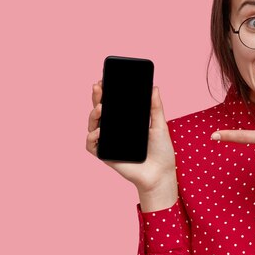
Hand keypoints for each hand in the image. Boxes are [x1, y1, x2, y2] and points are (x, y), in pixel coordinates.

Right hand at [86, 81, 176, 210]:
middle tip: (98, 87)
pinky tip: (99, 132)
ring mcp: (109, 142)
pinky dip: (92, 137)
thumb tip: (155, 87)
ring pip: (93, 125)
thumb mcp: (160, 126)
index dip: (105, 92)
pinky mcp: (106, 155)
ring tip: (100, 108)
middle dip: (96, 98)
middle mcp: (114, 130)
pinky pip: (92, 145)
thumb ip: (156, 107)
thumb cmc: (161, 151)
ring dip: (93, 115)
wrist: (161, 174)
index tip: (103, 80)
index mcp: (126, 122)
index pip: (112, 104)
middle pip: (100, 111)